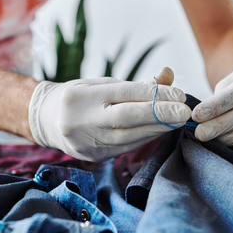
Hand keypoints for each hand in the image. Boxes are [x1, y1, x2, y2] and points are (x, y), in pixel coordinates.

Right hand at [28, 68, 190, 160]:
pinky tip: (159, 131)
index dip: (155, 96)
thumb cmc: (79, 96)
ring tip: (177, 121)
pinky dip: (144, 138)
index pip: (125, 96)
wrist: (46, 120)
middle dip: (161, 116)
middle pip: (128, 119)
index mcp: (84, 96)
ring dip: (157, 129)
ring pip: (129, 138)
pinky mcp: (93, 156)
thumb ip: (136, 83)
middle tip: (185, 113)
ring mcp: (86, 142)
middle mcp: (83, 120)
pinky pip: (124, 148)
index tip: (180, 95)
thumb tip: (169, 75)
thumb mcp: (102, 83)